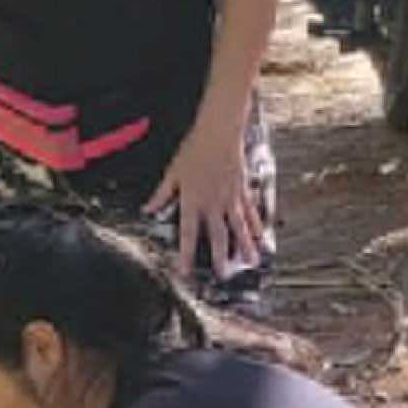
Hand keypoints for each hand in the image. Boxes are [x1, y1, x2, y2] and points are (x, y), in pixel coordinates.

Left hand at [146, 120, 259, 283]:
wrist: (219, 131)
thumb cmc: (194, 149)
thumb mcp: (173, 172)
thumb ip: (161, 194)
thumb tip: (147, 209)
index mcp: (193, 200)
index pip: (187, 233)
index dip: (186, 254)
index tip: (185, 271)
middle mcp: (213, 203)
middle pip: (218, 235)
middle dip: (221, 258)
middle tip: (224, 276)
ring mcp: (230, 197)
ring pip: (239, 226)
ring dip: (245, 246)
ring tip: (251, 262)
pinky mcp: (242, 189)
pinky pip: (250, 211)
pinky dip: (255, 225)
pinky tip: (261, 237)